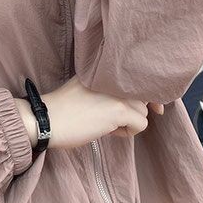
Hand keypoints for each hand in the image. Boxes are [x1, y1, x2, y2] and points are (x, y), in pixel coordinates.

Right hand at [15, 75, 164, 149]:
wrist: (46, 120)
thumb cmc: (62, 109)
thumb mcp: (86, 88)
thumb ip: (107, 88)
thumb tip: (133, 102)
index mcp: (104, 69)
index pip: (139, 76)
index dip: (149, 94)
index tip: (155, 108)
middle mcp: (114, 77)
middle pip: (144, 95)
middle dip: (138, 110)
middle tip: (119, 120)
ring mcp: (118, 92)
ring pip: (143, 111)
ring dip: (129, 122)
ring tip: (106, 125)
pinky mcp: (119, 110)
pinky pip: (141, 124)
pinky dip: (128, 132)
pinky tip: (108, 131)